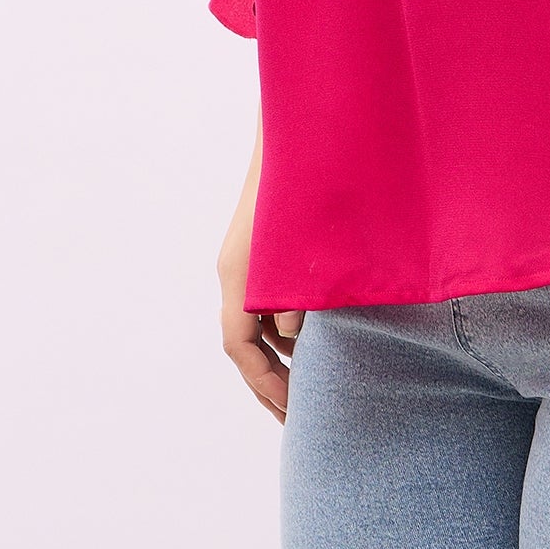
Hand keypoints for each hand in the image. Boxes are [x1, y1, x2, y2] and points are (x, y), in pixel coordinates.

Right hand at [217, 153, 304, 421]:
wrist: (298, 131)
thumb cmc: (306, 187)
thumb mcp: (304, 248)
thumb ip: (300, 294)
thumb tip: (292, 333)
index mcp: (239, 275)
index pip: (241, 347)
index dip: (266, 382)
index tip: (291, 411)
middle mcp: (235, 270)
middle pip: (243, 342)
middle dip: (268, 381)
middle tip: (295, 417)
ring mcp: (246, 258)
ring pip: (254, 321)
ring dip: (278, 354)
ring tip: (308, 385)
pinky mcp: (261, 247)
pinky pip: (264, 300)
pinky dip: (284, 325)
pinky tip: (314, 337)